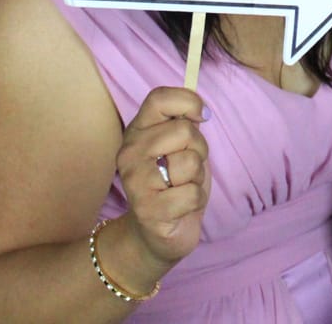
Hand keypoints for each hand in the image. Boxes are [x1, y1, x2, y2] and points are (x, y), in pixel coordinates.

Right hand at [114, 86, 211, 267]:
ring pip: (190, 162)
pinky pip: (191, 194)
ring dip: (196, 178)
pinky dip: (195, 201)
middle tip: (187, 167)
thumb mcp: (180, 147)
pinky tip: (181, 207)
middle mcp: (129, 153)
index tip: (201, 117)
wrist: (156, 233)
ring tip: (182, 187)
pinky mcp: (147, 210)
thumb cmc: (174, 184)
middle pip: (184, 130)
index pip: (160, 98)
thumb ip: (184, 123)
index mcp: (137, 131)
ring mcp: (135, 181)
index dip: (189, 101)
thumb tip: (201, 110)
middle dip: (198, 149)